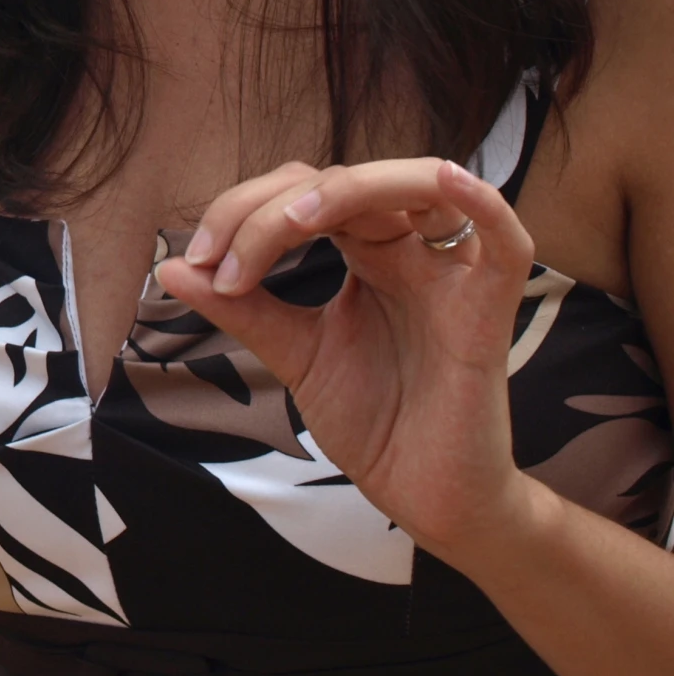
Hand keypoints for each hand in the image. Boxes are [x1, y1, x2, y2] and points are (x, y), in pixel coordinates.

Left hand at [158, 158, 535, 561]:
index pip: (305, 191)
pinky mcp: (488, 312)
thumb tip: (170, 265)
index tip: (198, 264)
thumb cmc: (373, 420)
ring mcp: (451, 276)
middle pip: (345, 182)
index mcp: (367, 252)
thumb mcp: (294, 353)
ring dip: (350, 190)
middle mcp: (410, 252)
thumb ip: (242, 308)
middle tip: (219, 258)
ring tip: (292, 223)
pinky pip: (506, 242)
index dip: (243, 211)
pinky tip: (449, 181)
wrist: (422, 495)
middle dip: (268, 207)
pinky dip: (484, 203)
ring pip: (421, 187)